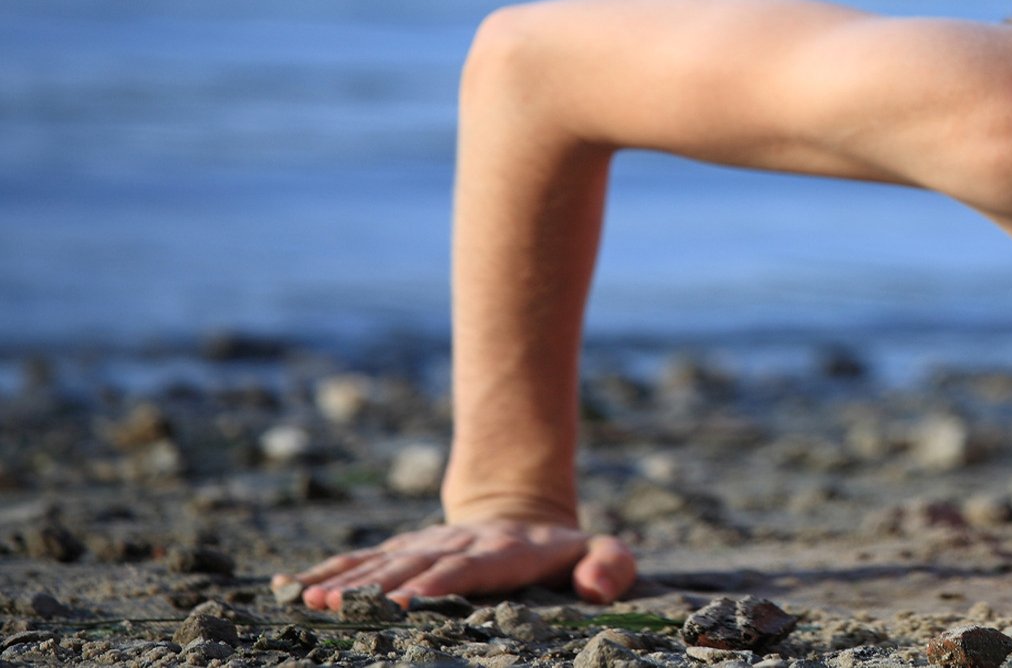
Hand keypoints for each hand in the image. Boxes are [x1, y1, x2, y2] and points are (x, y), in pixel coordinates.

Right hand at [272, 519, 636, 610]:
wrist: (525, 511)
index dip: (438, 582)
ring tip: (312, 599)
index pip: (469, 568)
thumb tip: (592, 589)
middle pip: (415, 565)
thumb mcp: (603, 554)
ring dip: (347, 580)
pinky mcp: (408, 547)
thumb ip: (609, 567)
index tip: (407, 600)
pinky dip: (330, 569)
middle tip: (336, 606)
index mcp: (505, 552)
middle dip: (377, 586)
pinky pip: (364, 557)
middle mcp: (460, 545)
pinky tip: (296, 586)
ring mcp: (429, 544)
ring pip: (384, 561)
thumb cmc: (568, 552)